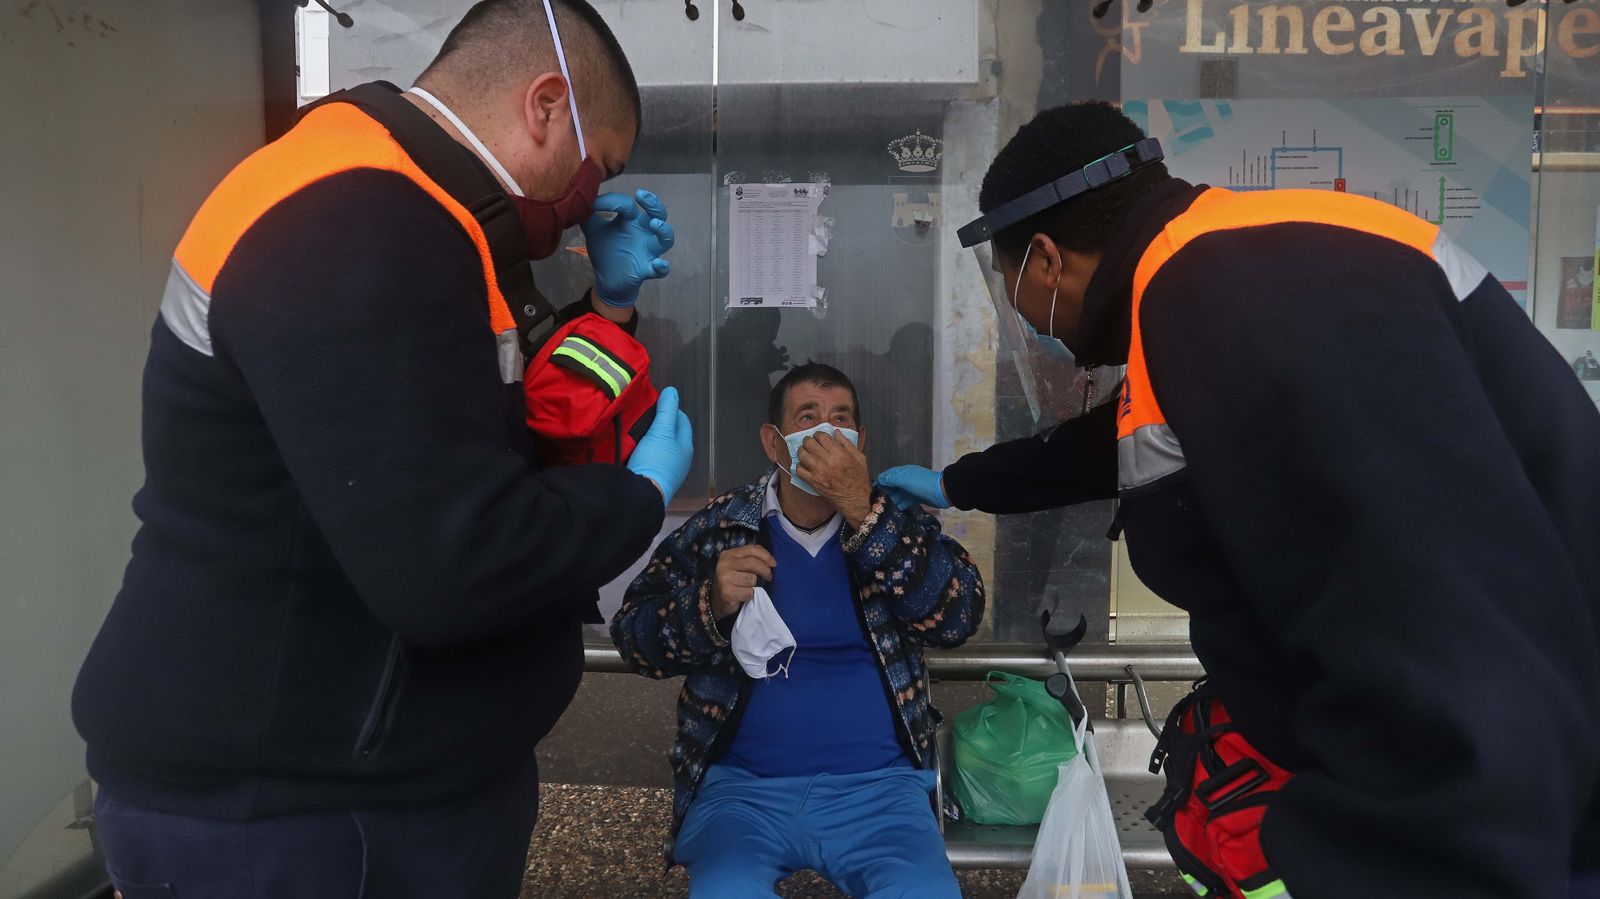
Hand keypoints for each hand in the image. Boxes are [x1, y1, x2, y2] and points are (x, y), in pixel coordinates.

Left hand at [581, 189, 674, 307]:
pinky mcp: (647, 269)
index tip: (595, 204)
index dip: (613, 202)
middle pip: (658, 214)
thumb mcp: (593, 230)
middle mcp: (644, 233)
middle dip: (653, 203)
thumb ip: (588, 214)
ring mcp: (648, 251)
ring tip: (654, 224)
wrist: (606, 279)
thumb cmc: (605, 250)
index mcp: (631, 221)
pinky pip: (661, 269)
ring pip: (666, 239)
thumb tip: (580, 196)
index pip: (628, 205)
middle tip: (641, 194)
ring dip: (664, 231)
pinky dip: (662, 267)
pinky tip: (658, 264)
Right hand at [626, 387, 693, 504]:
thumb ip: (667, 410)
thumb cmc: (656, 460)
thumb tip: (672, 391)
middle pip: (671, 435)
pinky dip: (643, 451)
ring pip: (660, 447)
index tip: (656, 403)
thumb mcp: (661, 431)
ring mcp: (667, 471)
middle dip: (659, 424)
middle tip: (643, 415)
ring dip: (650, 438)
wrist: (641, 494)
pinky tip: (632, 448)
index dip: (671, 409)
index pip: (682, 421)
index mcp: (685, 447)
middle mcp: (680, 460)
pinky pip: (650, 459)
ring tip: (636, 430)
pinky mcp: (654, 480)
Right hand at [711, 545, 776, 618]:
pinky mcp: (727, 592)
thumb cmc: (733, 580)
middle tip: (768, 577)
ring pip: (752, 579)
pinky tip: (743, 595)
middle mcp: (724, 564)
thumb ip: (752, 558)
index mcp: (728, 554)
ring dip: (754, 585)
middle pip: (753, 563)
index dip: (766, 556)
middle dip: (765, 570)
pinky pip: (749, 592)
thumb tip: (770, 560)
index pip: (751, 549)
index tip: (774, 564)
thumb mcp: (739, 565)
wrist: (718, 600)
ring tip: (748, 587)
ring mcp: (724, 578)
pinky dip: (750, 595)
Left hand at [795, 431, 871, 526]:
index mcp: (839, 453)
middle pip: (808, 443)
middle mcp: (826, 461)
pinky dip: (800, 466)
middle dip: (809, 441)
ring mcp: (818, 472)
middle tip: (811, 443)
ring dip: (803, 451)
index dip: (818, 434)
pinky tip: (806, 465)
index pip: (820, 436)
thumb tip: (836, 432)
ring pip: (801, 455)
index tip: (819, 437)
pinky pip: (799, 470)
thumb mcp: (859, 457)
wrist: (855, 499)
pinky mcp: (813, 482)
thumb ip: (847, 443)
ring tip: (807, 453)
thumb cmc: (859, 478)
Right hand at [875, 465, 948, 510]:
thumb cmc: (921, 484)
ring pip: (897, 496)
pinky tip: (893, 513)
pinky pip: (904, 502)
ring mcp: (910, 490)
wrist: (942, 491)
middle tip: (875, 507)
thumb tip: (877, 480)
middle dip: (883, 495)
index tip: (870, 496)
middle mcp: (904, 480)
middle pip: (890, 488)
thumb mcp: (904, 479)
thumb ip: (890, 478)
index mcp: (901, 473)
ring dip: (891, 502)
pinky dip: (899, 507)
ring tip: (882, 512)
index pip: (885, 477)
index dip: (878, 485)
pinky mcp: (915, 499)